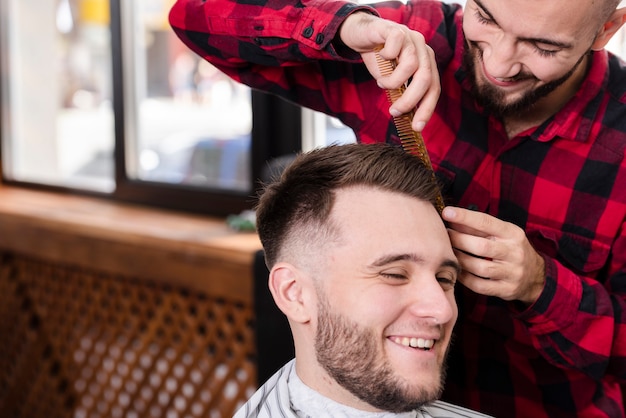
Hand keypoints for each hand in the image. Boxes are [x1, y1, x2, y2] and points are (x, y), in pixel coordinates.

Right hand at [338, 12, 439, 131]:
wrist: (362, 35)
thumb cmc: (379, 59)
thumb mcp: (392, 80)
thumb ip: (401, 93)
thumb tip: (405, 116)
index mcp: (426, 63)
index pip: (434, 88)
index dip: (426, 109)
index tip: (416, 127)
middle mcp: (423, 49)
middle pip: (425, 79)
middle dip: (409, 100)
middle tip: (394, 111)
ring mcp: (411, 37)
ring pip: (411, 65)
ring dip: (393, 81)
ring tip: (381, 83)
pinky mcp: (395, 29)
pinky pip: (395, 46)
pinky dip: (386, 57)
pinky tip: (380, 58)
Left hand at [442, 206, 545, 304]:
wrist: (536, 276)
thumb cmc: (511, 249)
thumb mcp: (502, 234)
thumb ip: (478, 227)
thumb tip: (451, 217)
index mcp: (513, 233)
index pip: (486, 222)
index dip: (465, 217)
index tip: (447, 212)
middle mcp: (515, 252)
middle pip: (481, 247)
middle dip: (458, 240)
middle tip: (445, 236)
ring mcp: (512, 273)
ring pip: (479, 267)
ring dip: (459, 259)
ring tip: (449, 253)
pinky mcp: (507, 289)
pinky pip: (480, 285)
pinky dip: (464, 278)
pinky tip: (457, 270)